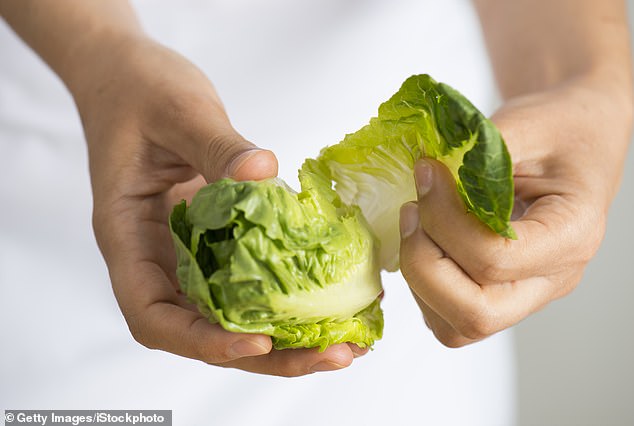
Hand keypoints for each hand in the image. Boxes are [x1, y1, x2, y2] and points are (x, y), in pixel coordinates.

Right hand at [74, 35, 364, 374]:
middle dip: (266, 354)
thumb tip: (263, 172)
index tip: (258, 341)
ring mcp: (188, 250)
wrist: (129, 76)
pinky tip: (333, 300)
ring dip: (285, 337)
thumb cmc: (137, 90)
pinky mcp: (216, 237)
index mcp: (128, 236)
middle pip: (203, 329)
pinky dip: (286, 297)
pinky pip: (248, 278)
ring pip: (231, 314)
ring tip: (345, 344)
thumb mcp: (177, 111)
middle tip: (333, 356)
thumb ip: (216, 144)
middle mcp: (157, 256)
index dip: (202, 340)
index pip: (153, 315)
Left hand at [398, 79, 632, 346]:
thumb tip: (423, 175)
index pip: (495, 259)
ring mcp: (525, 295)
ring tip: (415, 222)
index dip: (444, 220)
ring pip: (457, 326)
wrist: (577, 140)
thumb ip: (478, 152)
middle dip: (424, 263)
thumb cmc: (562, 130)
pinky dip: (422, 285)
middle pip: (476, 314)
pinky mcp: (499, 295)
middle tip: (411, 211)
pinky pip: (448, 318)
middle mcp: (551, 279)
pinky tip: (423, 239)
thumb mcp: (529, 123)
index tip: (426, 173)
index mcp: (571, 236)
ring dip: (419, 277)